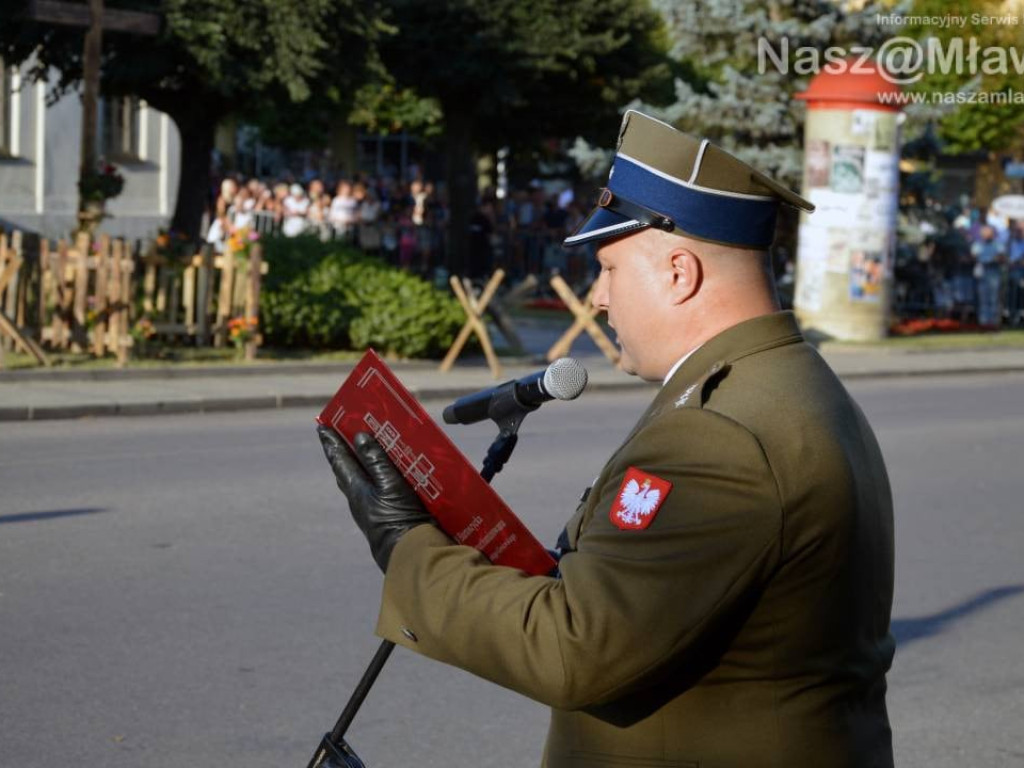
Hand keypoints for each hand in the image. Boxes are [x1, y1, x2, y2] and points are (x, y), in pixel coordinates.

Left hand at [317, 426, 433, 571]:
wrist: (410, 556)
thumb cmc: (399, 519)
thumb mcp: (390, 486)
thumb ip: (376, 461)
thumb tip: (360, 436)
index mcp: (357, 490)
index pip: (340, 461)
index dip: (331, 443)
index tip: (321, 426)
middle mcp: (360, 499)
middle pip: (346, 470)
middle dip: (342, 452)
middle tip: (337, 434)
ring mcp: (372, 509)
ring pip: (359, 481)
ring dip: (358, 464)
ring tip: (360, 449)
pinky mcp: (386, 515)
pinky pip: (375, 489)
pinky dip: (375, 476)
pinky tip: (385, 474)